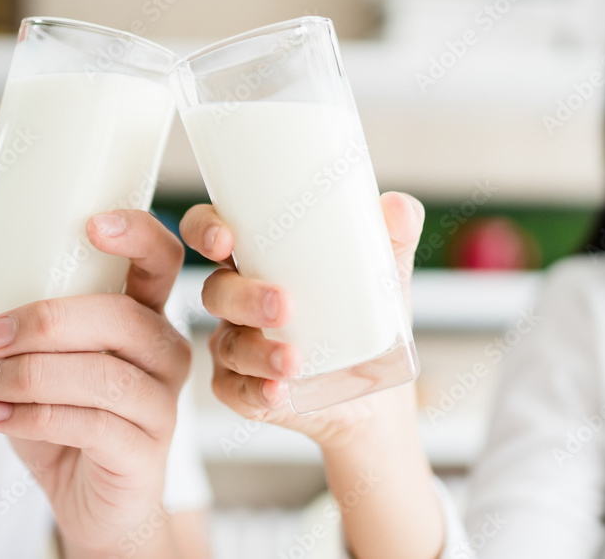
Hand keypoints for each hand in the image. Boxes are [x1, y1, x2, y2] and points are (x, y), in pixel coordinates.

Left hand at [0, 210, 191, 555]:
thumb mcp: (32, 360)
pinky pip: (93, 425)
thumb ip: (3, 310)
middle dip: (48, 321)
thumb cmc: (68, 418)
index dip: (138, 237)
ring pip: (103, 376)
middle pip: (121, 318)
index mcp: (143, 315)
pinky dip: (35, 418)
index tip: (91, 225)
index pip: (161, 261)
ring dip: (31, 375)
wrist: (91, 499)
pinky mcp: (146, 449)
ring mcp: (162, 401)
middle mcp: (163, 351)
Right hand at [179, 191, 425, 449]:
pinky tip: (278, 390)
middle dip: (243, 296)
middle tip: (283, 305)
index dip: (205, 230)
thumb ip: (394, 235)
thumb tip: (399, 208)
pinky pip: (237, 392)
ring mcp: (236, 347)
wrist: (377, 396)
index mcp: (257, 261)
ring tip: (293, 360)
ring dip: (256, 350)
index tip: (225, 239)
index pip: (212, 235)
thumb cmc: (364, 320)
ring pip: (229, 344)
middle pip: (216, 291)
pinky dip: (256, 391)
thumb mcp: (386, 275)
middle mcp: (237, 302)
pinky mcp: (243, 391)